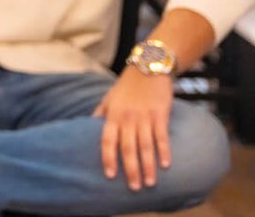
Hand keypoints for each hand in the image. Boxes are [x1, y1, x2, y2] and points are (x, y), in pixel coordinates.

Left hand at [95, 67, 174, 190]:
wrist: (149, 67)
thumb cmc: (127, 85)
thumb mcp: (109, 97)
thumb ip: (100, 113)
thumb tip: (88, 126)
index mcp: (113, 115)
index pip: (107, 140)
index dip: (108, 158)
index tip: (109, 175)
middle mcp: (127, 118)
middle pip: (127, 147)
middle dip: (130, 169)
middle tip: (133, 188)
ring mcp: (144, 117)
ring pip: (145, 145)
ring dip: (147, 166)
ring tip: (149, 183)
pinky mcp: (160, 114)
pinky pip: (162, 136)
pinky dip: (164, 151)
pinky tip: (166, 165)